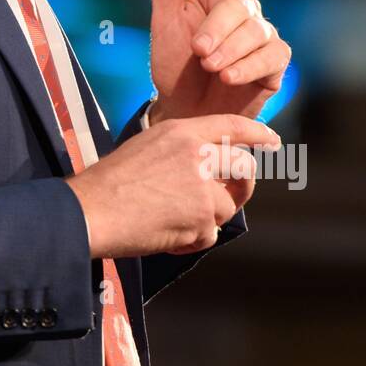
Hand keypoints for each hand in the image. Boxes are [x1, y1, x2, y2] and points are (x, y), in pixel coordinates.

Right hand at [66, 113, 279, 258]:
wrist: (92, 210)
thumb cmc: (110, 181)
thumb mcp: (147, 146)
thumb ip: (181, 150)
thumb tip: (207, 167)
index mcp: (183, 132)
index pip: (233, 125)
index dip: (257, 133)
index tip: (272, 141)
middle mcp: (199, 155)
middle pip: (244, 167)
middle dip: (242, 185)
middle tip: (231, 196)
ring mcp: (203, 188)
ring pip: (227, 206)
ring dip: (208, 218)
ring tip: (175, 221)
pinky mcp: (201, 219)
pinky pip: (210, 233)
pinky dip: (193, 239)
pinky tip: (167, 235)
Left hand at [144, 0, 291, 123]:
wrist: (186, 111)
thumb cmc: (176, 66)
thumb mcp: (164, 25)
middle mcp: (243, 13)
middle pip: (240, 7)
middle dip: (217, 30)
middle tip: (198, 52)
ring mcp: (262, 37)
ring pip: (257, 32)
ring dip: (230, 51)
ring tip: (210, 68)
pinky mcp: (275, 63)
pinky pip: (272, 57)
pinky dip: (248, 67)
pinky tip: (229, 78)